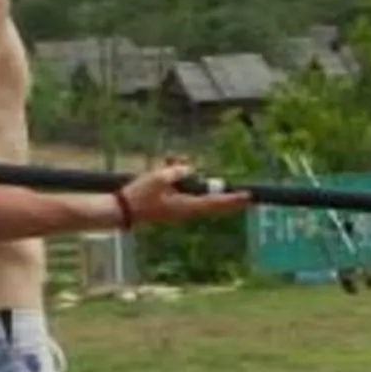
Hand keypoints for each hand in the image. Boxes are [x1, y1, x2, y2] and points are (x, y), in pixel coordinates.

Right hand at [119, 158, 248, 225]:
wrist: (122, 210)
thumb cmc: (139, 195)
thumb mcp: (158, 179)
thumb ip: (177, 172)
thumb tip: (190, 169)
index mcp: (186, 206)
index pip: (215, 202)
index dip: (232, 199)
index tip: (248, 197)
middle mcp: (187, 210)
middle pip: (214, 204)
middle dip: (228, 199)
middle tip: (247, 197)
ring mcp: (181, 210)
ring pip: (199, 196)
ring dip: (199, 182)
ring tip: (180, 161)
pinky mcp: (174, 206)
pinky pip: (187, 193)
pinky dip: (185, 180)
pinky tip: (172, 162)